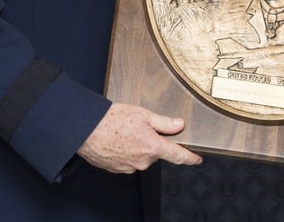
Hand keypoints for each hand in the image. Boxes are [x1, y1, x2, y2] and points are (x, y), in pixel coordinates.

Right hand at [77, 102, 201, 173]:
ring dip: (138, 146)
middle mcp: (143, 161)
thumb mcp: (143, 114)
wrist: (86, 130)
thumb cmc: (112, 120)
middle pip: (156, 152)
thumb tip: (179, 125)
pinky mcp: (118, 169)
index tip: (197, 159)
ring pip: (142, 156)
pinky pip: (129, 160)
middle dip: (153, 141)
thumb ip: (164, 122)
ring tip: (125, 132)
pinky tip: (118, 140)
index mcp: (152, 147)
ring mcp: (129, 167)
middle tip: (140, 127)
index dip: (190, 158)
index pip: (177, 155)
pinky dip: (127, 151)